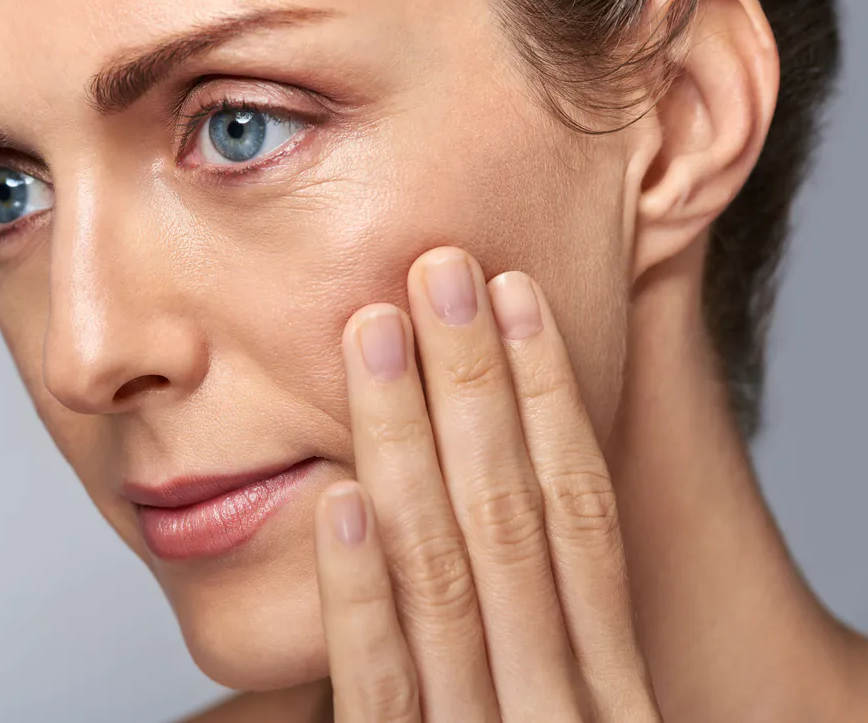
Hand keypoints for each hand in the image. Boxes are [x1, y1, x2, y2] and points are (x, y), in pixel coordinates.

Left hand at [314, 246, 660, 721]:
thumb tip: (523, 472)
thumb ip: (550, 627)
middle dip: (474, 386)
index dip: (553, 396)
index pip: (585, 515)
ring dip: (405, 444)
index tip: (514, 294)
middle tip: (439, 270)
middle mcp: (562, 711)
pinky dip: (360, 588)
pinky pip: (378, 683)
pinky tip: (339, 498)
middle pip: (513, 520)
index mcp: (609, 685)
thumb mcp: (572, 707)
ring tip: (375, 336)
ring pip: (446, 577)